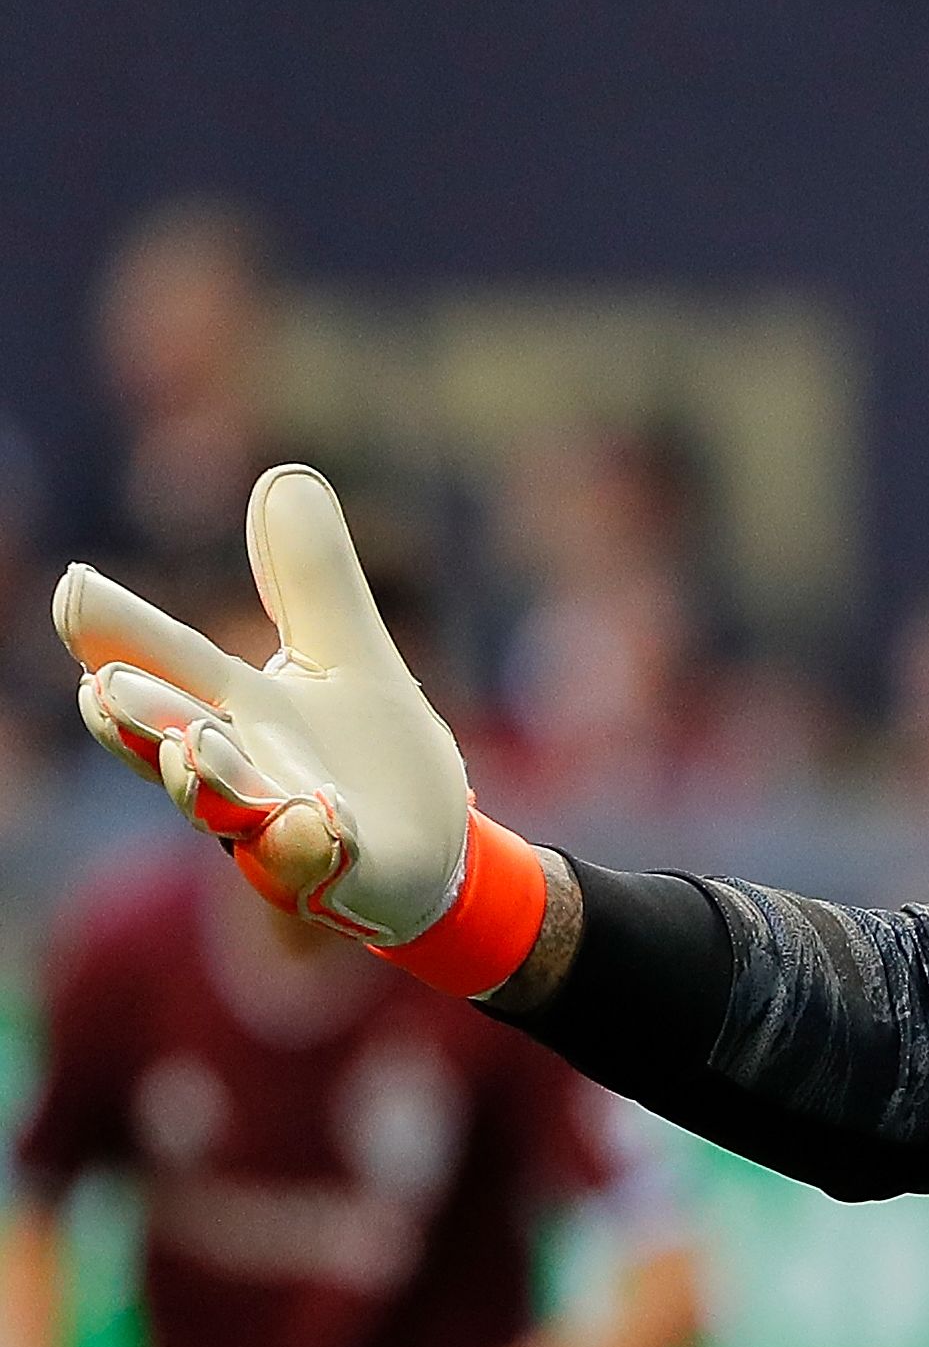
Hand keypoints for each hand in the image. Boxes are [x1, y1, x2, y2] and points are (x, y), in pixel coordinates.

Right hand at [52, 466, 545, 997]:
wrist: (433, 853)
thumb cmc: (367, 756)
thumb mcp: (346, 653)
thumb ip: (310, 578)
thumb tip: (285, 476)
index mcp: (234, 713)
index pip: (164, 669)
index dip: (119, 636)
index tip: (76, 590)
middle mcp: (244, 773)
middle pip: (177, 744)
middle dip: (143, 721)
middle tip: (103, 691)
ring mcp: (285, 828)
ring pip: (233, 811)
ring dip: (210, 783)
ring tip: (193, 751)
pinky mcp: (342, 870)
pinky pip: (316, 863)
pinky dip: (309, 843)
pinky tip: (316, 821)